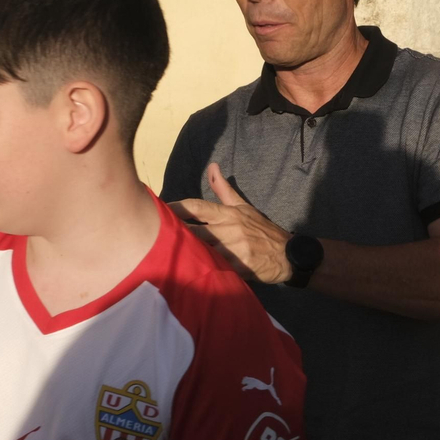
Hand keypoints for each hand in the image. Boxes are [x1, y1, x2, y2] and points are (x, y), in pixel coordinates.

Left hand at [167, 163, 293, 283]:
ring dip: (184, 252)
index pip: (196, 206)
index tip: (159, 209)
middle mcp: (228, 229)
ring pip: (201, 249)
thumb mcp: (243, 207)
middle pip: (193, 229)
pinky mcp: (238, 267)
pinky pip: (215, 268)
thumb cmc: (261, 230)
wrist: (287, 254)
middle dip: (174, 232)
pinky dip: (202, 270)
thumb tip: (212, 166)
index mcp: (227, 214)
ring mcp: (233, 249)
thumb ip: (223, 189)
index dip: (176, 208)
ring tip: (164, 255)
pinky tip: (187, 273)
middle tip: (152, 235)